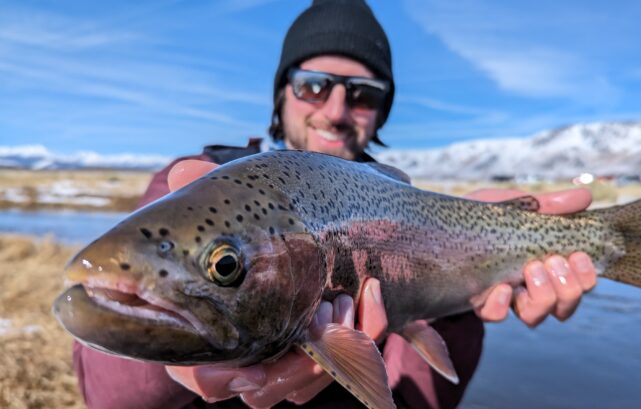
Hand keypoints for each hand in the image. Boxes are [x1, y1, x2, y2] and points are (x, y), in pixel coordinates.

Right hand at [163, 160, 388, 406]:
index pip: (206, 377)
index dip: (222, 380)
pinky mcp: (331, 348)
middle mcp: (251, 355)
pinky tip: (370, 293)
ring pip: (309, 384)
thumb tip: (186, 172)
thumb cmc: (256, 223)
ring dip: (335, 348)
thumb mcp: (235, 204)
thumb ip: (209, 189)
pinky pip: (350, 362)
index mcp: (213, 334)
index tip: (252, 370)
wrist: (309, 228)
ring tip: (343, 301)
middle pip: (265, 390)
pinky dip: (366, 332)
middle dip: (296, 366)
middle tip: (317, 320)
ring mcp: (292, 356)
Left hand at [465, 188, 597, 326]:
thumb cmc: (478, 216)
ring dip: (543, 297)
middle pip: (564, 308)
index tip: (580, 256)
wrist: (433, 225)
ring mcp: (503, 297)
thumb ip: (548, 205)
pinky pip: (495, 316)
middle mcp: (527, 287)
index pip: (577, 284)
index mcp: (543, 264)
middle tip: (554, 261)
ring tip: (532, 269)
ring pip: (535, 317)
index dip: (586, 278)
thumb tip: (586, 196)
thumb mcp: (513, 205)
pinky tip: (501, 288)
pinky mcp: (476, 302)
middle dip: (568, 288)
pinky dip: (502, 305)